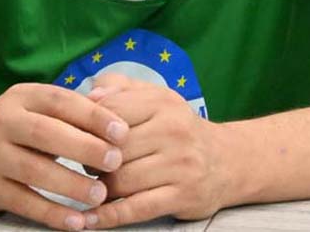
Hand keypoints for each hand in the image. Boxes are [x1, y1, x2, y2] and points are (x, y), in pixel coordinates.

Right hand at [0, 83, 128, 230]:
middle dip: (84, 148)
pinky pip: (22, 203)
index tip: (122, 132)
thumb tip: (112, 100)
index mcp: (23, 97)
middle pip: (45, 134)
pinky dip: (51, 213)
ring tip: (100, 194)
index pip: (60, 101)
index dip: (93, 116)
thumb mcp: (40, 106)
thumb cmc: (20, 125)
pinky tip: (76, 221)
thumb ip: (75, 105)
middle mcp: (3, 123)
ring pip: (33, 171)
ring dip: (70, 184)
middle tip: (115, 161)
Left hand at [81, 73, 234, 227]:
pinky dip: (107, 216)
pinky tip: (88, 219)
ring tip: (100, 185)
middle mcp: (174, 131)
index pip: (112, 111)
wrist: (228, 160)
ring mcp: (180, 164)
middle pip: (112, 150)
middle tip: (92, 166)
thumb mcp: (157, 99)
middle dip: (93, 161)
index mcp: (164, 103)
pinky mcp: (182, 195)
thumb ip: (121, 89)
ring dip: (101, 188)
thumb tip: (89, 95)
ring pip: (120, 180)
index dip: (88, 127)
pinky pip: (135, 209)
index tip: (81, 137)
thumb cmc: (179, 129)